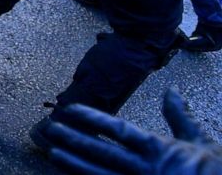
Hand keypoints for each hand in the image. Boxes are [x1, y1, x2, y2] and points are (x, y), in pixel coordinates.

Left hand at [45, 88, 221, 174]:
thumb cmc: (213, 168)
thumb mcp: (199, 140)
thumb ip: (179, 115)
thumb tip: (172, 89)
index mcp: (158, 149)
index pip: (118, 129)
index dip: (91, 118)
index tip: (70, 110)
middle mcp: (144, 168)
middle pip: (102, 152)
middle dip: (74, 140)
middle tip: (50, 129)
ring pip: (100, 174)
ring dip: (74, 164)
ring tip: (52, 153)